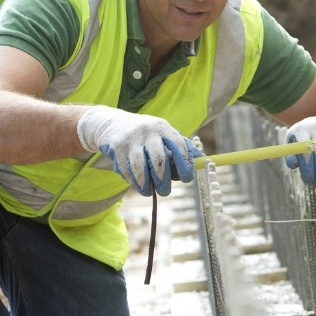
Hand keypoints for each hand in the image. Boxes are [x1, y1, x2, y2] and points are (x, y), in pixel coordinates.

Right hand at [77, 106, 203, 196]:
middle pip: (159, 160)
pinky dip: (132, 180)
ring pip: (140, 167)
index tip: (187, 178)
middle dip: (163, 180)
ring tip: (149, 192)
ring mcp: (131, 139)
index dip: (185, 164)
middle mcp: (148, 131)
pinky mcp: (117, 148)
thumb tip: (203, 159)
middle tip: (166, 192)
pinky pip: (126, 170)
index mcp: (163, 127)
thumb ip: (181, 146)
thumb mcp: (163, 134)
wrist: (112, 123)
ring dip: (146, 184)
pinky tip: (137, 184)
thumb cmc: (146, 134)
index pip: (178, 145)